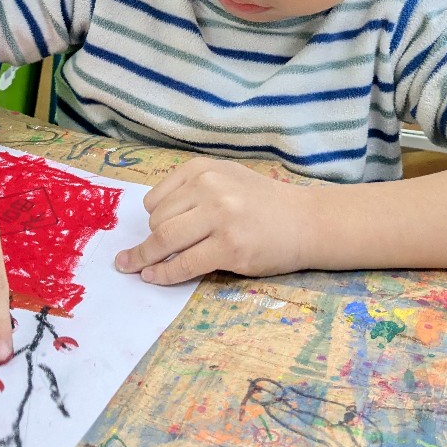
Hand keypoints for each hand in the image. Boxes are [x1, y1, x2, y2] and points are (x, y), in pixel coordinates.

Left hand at [114, 157, 311, 284]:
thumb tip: (152, 220)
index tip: (150, 234)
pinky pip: (184, 264)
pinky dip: (163, 274)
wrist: (305, 221)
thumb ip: (191, 191)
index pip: (156, 199)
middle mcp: (209, 187)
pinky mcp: (229, 247)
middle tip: (143, 257)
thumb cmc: (262, 202)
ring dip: (147, 259)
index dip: (151, 221)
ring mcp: (220, 217)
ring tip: (140, 269)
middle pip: (158, 221)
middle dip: (149, 243)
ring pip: (165, 241)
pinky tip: (154, 277)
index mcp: (204, 169)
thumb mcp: (225, 178)